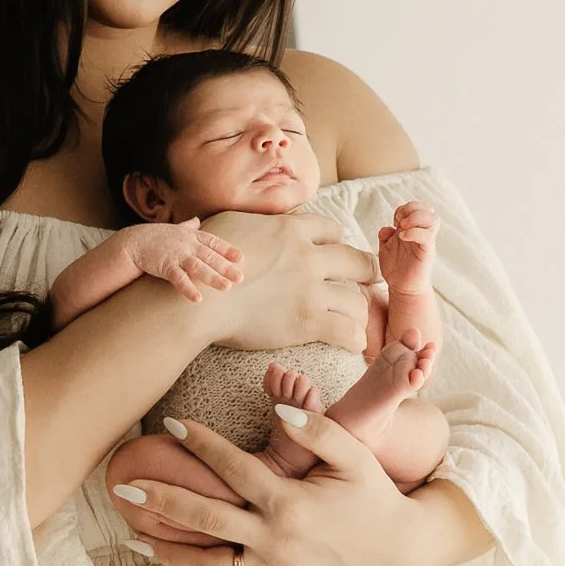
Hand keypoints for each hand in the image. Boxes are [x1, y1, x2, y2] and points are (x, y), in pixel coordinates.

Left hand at [112, 401, 479, 565]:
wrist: (396, 549)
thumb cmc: (372, 493)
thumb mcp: (354, 454)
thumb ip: (317, 429)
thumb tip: (277, 409)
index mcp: (291, 502)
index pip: (233, 468)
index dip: (200, 443)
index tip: (170, 424)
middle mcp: (277, 541)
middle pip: (206, 519)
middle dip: (162, 501)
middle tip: (124, 488)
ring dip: (169, 552)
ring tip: (135, 537)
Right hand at [127, 216, 242, 299]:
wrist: (133, 242)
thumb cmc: (155, 236)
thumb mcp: (174, 229)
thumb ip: (188, 226)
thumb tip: (197, 220)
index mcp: (191, 236)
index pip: (213, 242)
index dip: (227, 250)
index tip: (240, 258)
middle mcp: (187, 245)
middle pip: (210, 256)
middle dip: (225, 267)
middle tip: (240, 277)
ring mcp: (177, 255)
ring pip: (198, 267)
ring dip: (213, 277)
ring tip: (226, 288)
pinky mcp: (165, 266)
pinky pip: (179, 279)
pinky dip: (188, 288)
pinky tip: (198, 299)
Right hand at [195, 211, 374, 358]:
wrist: (195, 301)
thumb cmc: (203, 263)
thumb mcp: (234, 223)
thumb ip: (262, 222)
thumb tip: (269, 223)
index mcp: (291, 229)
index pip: (334, 230)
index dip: (340, 243)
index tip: (338, 255)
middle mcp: (307, 256)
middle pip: (357, 260)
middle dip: (367, 272)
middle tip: (370, 282)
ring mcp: (310, 289)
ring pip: (357, 299)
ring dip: (359, 310)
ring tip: (356, 319)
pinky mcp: (308, 321)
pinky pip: (348, 331)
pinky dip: (354, 339)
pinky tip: (352, 343)